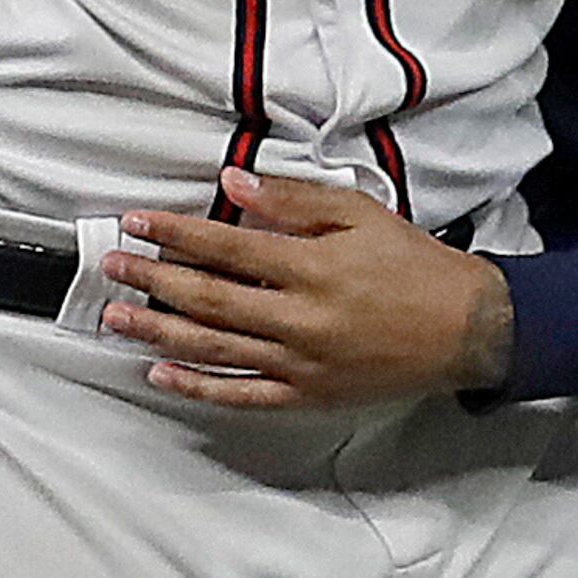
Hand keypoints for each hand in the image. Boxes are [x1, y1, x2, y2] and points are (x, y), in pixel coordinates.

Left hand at [99, 167, 513, 409]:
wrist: (466, 328)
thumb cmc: (411, 265)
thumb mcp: (358, 213)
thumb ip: (291, 199)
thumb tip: (232, 181)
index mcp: (312, 267)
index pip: (225, 246)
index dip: (174, 233)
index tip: (136, 222)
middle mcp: (300, 318)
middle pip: (208, 299)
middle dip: (152, 281)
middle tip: (111, 268)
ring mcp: (301, 363)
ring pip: (214, 348)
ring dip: (158, 333)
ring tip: (115, 319)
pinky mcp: (308, 394)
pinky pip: (243, 395)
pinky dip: (198, 386)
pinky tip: (161, 374)